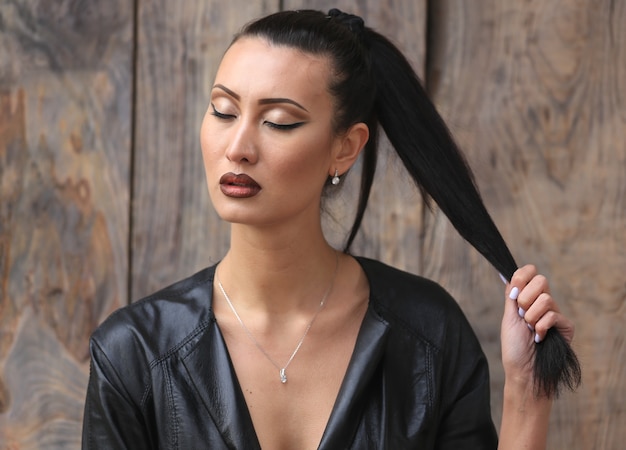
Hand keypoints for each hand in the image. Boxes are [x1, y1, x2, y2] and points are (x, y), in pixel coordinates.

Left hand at [500, 265, 574, 385]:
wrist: (524, 371)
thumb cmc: (515, 347)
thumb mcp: (508, 318)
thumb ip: (511, 296)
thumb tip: (510, 276)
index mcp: (527, 299)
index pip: (530, 274)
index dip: (523, 275)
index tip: (515, 288)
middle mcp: (543, 304)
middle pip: (541, 280)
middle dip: (525, 298)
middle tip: (521, 314)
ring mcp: (555, 314)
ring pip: (545, 299)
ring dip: (531, 317)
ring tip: (530, 330)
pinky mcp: (566, 326)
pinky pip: (553, 315)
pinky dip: (541, 327)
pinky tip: (540, 338)